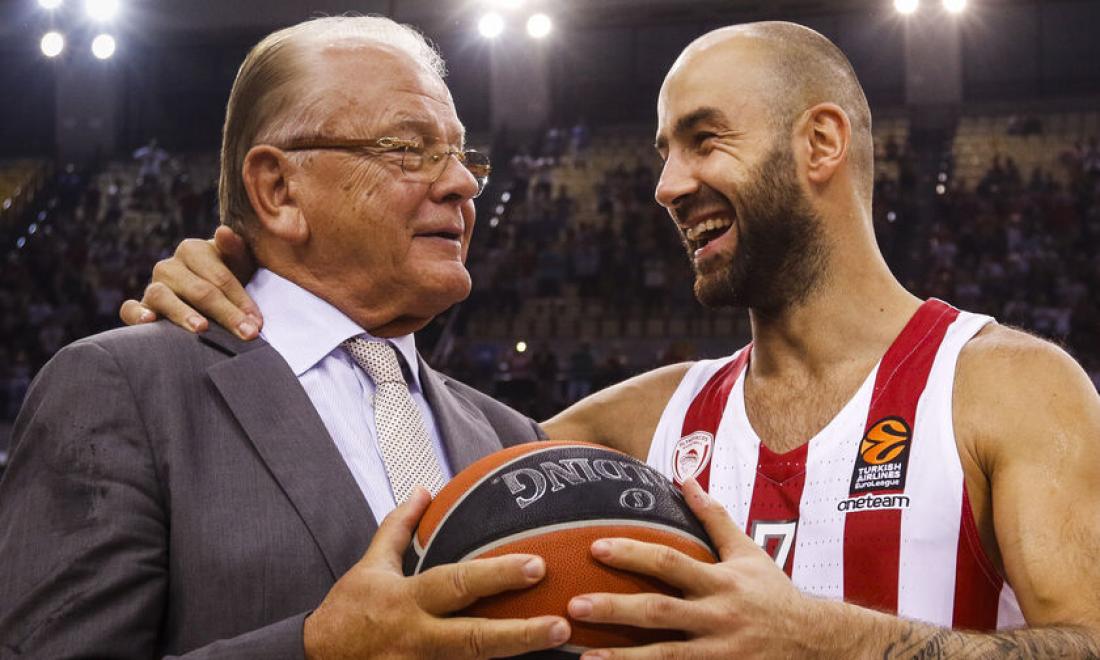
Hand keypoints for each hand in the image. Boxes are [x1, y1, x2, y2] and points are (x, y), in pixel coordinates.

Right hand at [119, 225, 261, 338]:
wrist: (210, 296)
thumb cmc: (230, 278)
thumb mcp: (239, 263)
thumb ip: (235, 248)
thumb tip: (223, 232)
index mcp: (193, 249)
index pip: (220, 277)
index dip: (241, 300)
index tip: (257, 322)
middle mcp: (169, 266)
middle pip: (199, 290)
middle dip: (226, 314)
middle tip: (247, 334)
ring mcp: (153, 285)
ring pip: (163, 297)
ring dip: (183, 313)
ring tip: (201, 328)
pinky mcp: (140, 306)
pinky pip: (129, 309)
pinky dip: (137, 314)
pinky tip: (150, 322)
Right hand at [304, 487, 570, 658]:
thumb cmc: (349, 612)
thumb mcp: (370, 566)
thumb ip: (399, 528)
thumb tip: (422, 489)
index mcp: (407, 601)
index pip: (457, 584)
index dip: (496, 575)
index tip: (536, 565)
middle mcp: (417, 638)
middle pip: (475, 639)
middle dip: (520, 634)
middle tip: (562, 625)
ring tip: (560, 654)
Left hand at [567, 479, 818, 658]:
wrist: (817, 644)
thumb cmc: (774, 595)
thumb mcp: (748, 553)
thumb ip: (714, 518)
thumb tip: (685, 479)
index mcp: (720, 582)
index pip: (670, 562)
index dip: (632, 554)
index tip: (596, 547)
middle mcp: (717, 617)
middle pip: (660, 611)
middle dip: (615, 609)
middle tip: (573, 605)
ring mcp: (719, 653)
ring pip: (665, 657)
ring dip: (623, 659)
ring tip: (583, 658)